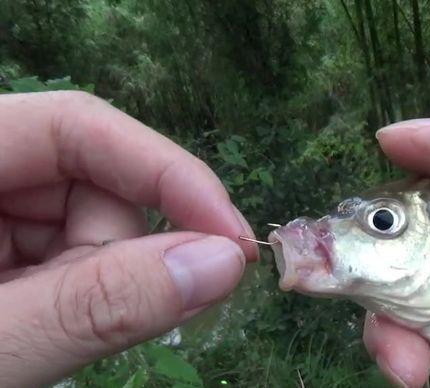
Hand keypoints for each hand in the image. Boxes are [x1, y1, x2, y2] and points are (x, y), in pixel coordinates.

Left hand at [0, 91, 257, 385]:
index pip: (77, 126)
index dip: (165, 173)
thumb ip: (96, 303)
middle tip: (108, 326)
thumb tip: (223, 263)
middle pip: (88, 181)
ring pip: (86, 226)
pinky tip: (39, 333)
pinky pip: (66, 257)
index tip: (231, 240)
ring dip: (96, 286)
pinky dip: (78, 299)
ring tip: (39, 341)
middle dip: (120, 255)